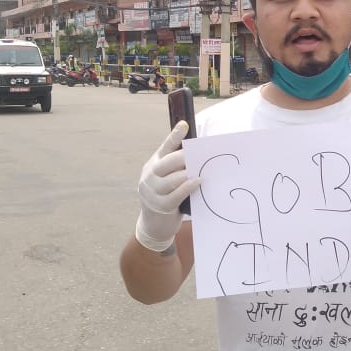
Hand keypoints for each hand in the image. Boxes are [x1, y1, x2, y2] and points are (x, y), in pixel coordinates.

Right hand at [135, 121, 199, 251]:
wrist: (154, 225)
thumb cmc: (166, 196)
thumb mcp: (167, 179)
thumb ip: (177, 167)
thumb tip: (199, 155)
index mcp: (153, 165)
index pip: (165, 147)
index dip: (174, 136)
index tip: (184, 125)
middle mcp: (149, 176)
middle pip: (167, 163)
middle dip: (183, 157)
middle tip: (198, 154)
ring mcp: (152, 191)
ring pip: (171, 179)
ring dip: (187, 174)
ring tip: (200, 169)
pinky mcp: (160, 206)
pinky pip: (175, 194)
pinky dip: (187, 187)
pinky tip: (197, 182)